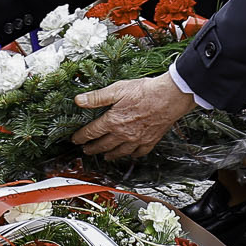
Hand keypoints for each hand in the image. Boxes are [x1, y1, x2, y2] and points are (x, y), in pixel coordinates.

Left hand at [72, 73, 195, 160]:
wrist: (170, 97)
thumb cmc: (145, 91)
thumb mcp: (117, 89)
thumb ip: (97, 97)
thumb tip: (78, 100)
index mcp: (113, 121)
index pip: (92, 132)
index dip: (81, 137)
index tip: (75, 140)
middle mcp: (123, 134)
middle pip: (103, 145)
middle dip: (93, 148)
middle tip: (86, 151)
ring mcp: (137, 139)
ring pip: (120, 152)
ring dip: (110, 155)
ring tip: (105, 156)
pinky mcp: (150, 140)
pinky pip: (139, 152)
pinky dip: (133, 155)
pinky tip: (130, 154)